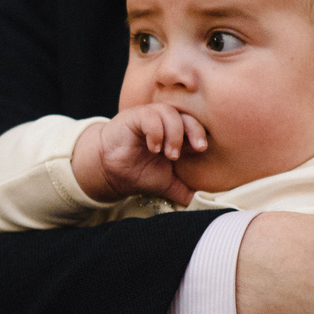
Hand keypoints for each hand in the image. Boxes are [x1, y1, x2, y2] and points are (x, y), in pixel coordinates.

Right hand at [71, 104, 207, 205]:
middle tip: (197, 149)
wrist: (110, 172)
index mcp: (176, 134)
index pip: (196, 127)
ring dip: (174, 134)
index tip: (202, 150)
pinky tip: (153, 147)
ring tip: (170, 155)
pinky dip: (156, 131)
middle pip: (187, 115)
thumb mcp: (167, 184)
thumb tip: (203, 200)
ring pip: (170, 112)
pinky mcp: (134, 117)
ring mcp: (150, 117)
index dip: (202, 135)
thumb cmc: (138, 173)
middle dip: (195, 131)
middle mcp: (165, 122)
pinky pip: (150, 115)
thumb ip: (185, 190)